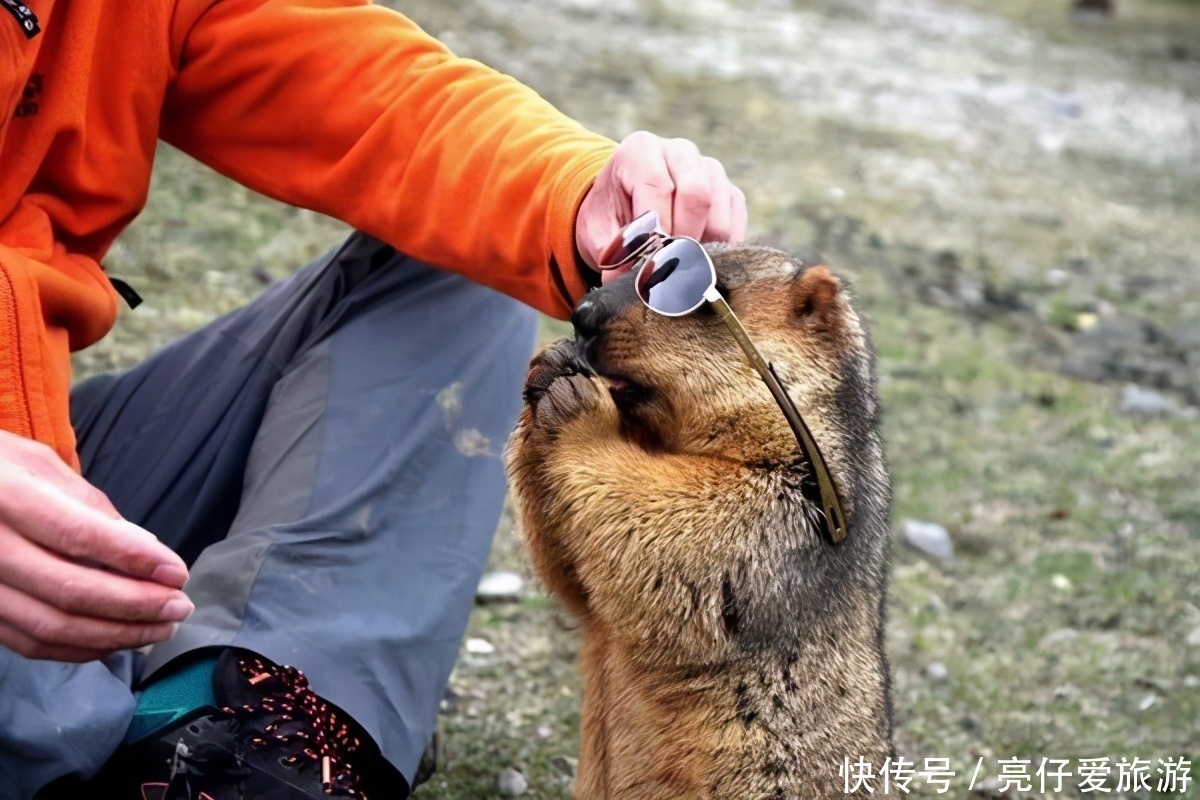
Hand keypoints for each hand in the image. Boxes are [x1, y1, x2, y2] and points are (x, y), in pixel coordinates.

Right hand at [0, 431, 192, 661]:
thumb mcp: (37, 462)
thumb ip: (89, 504)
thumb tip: (143, 546)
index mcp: (4, 498)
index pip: (78, 536)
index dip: (134, 558)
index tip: (177, 571)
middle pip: (69, 591)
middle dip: (135, 605)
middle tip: (180, 606)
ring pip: (51, 627)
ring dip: (115, 634)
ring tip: (161, 626)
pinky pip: (29, 643)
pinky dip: (80, 648)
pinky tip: (117, 638)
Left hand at [574, 131, 747, 278]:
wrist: (624, 204)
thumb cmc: (610, 215)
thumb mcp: (598, 230)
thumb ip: (612, 251)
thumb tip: (627, 280)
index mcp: (642, 150)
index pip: (659, 188)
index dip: (657, 231)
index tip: (651, 263)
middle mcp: (680, 152)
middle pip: (698, 194)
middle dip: (683, 240)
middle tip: (668, 269)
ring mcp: (710, 169)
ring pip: (720, 215)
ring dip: (703, 249)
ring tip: (679, 266)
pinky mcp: (729, 192)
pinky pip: (734, 225)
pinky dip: (720, 249)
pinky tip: (697, 258)